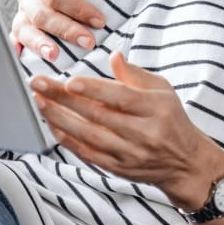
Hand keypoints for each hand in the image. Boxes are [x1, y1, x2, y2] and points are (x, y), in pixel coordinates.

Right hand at [11, 0, 106, 59]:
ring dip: (41, 44)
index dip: (77, 8)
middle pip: (40, 14)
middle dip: (65, 29)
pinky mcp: (24, 27)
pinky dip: (21, 49)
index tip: (100, 21)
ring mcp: (23, 10)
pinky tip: (25, 59)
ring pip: (25, 29)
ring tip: (56, 56)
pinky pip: (17, 40)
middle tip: (89, 42)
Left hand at [30, 51, 223, 209]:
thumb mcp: (163, 90)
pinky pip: (87, 153)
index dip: (95, 90)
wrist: (185, 162)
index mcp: (156, 108)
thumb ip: (135, 74)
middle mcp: (144, 132)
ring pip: (88, 135)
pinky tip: (52, 125)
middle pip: (98, 115)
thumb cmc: (171, 119)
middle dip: (64, 99)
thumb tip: (113, 56)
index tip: (69, 81)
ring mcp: (130, 153)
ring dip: (60, 118)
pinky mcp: (118, 167)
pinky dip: (67, 139)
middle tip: (38, 84)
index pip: (121, 98)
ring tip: (39, 102)